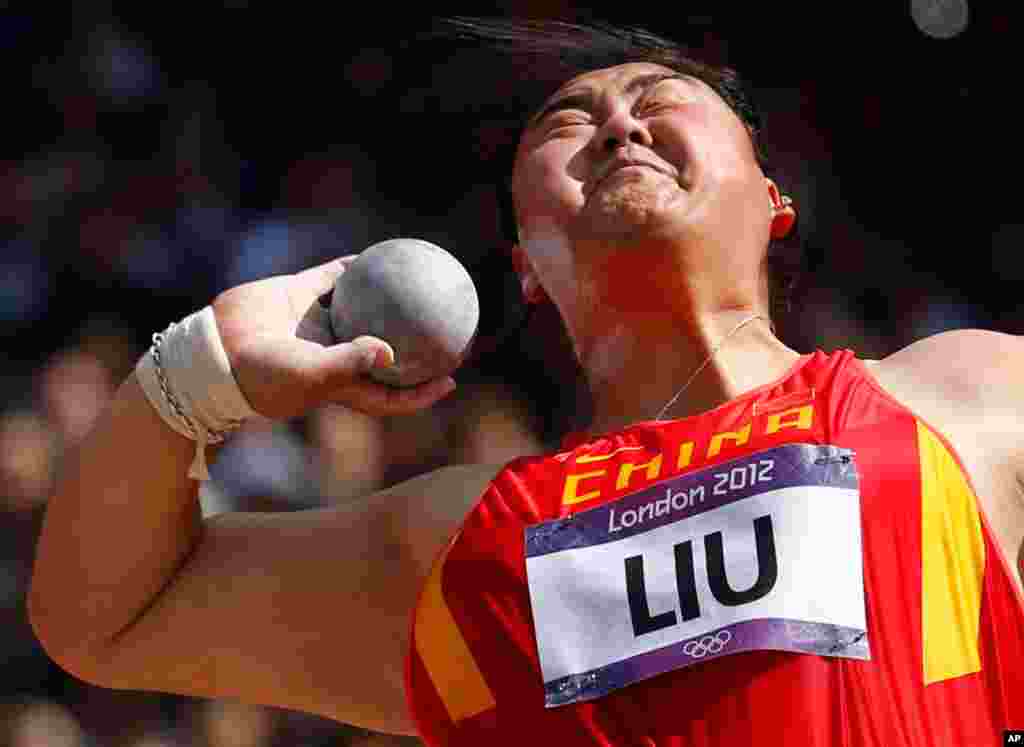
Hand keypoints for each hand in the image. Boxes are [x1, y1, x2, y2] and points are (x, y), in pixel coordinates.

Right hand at [212, 256, 455, 419]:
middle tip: (447, 324)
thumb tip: (390, 353)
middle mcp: (335, 353)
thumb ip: (349, 364)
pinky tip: (377, 252)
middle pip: (386, 350)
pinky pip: (333, 277)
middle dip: (415, 342)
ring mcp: (318, 324)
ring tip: (417, 279)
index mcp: (343, 383)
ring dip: (387, 297)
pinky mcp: (299, 295)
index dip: (423, 390)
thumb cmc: (263, 374)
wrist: (215, 348)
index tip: (451, 377)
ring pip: (363, 309)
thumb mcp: (310, 375)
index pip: (392, 393)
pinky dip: (353, 266)